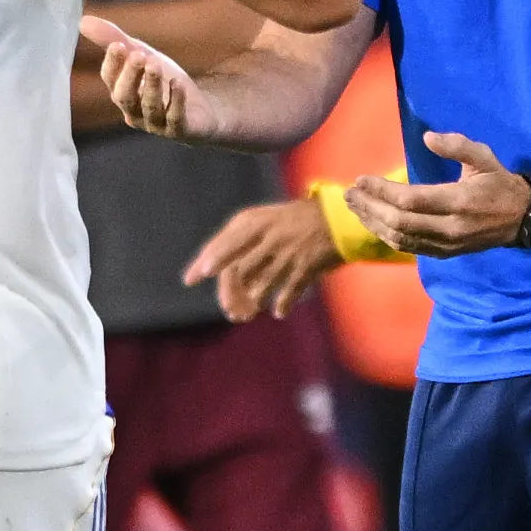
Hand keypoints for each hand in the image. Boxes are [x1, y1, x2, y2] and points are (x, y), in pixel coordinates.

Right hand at [78, 15, 220, 140]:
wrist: (199, 105)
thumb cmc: (162, 79)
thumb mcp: (140, 54)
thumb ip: (113, 39)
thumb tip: (83, 21)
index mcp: (121, 92)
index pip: (110, 78)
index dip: (113, 63)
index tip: (118, 44)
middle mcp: (133, 111)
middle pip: (124, 96)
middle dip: (130, 75)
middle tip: (138, 55)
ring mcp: (156, 123)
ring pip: (149, 107)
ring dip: (151, 85)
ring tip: (156, 64)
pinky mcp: (179, 129)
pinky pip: (175, 119)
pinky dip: (176, 101)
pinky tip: (178, 83)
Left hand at [187, 197, 343, 321]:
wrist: (338, 217)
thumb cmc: (294, 220)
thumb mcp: (265, 219)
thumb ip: (240, 238)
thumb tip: (208, 265)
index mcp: (256, 221)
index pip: (223, 244)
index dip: (206, 262)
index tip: (191, 279)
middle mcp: (269, 236)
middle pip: (238, 269)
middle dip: (228, 293)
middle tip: (227, 309)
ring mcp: (288, 252)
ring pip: (260, 285)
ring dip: (252, 304)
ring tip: (248, 313)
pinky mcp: (306, 266)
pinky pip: (288, 292)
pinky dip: (281, 305)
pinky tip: (278, 312)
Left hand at [346, 131, 530, 256]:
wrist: (522, 217)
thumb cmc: (498, 182)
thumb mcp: (483, 156)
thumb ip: (456, 145)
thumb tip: (427, 138)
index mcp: (458, 201)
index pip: (409, 200)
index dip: (381, 191)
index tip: (361, 179)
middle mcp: (449, 227)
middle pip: (398, 222)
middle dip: (369, 207)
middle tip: (349, 193)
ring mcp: (446, 244)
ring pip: (400, 238)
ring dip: (372, 223)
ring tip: (354, 207)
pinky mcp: (444, 253)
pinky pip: (409, 247)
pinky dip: (386, 235)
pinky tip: (373, 222)